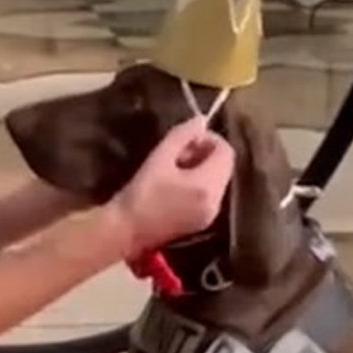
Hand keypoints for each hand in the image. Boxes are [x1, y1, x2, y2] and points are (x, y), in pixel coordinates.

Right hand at [105, 116, 234, 259]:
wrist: (127, 231)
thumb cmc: (141, 193)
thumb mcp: (159, 158)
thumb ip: (182, 135)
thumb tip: (200, 120)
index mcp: (208, 185)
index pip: (226, 152)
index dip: (210, 138)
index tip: (187, 138)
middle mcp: (216, 201)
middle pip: (223, 166)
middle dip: (205, 153)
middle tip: (177, 152)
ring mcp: (211, 214)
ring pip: (217, 180)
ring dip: (202, 168)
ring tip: (174, 168)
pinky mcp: (202, 222)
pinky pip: (210, 194)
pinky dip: (199, 183)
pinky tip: (175, 184)